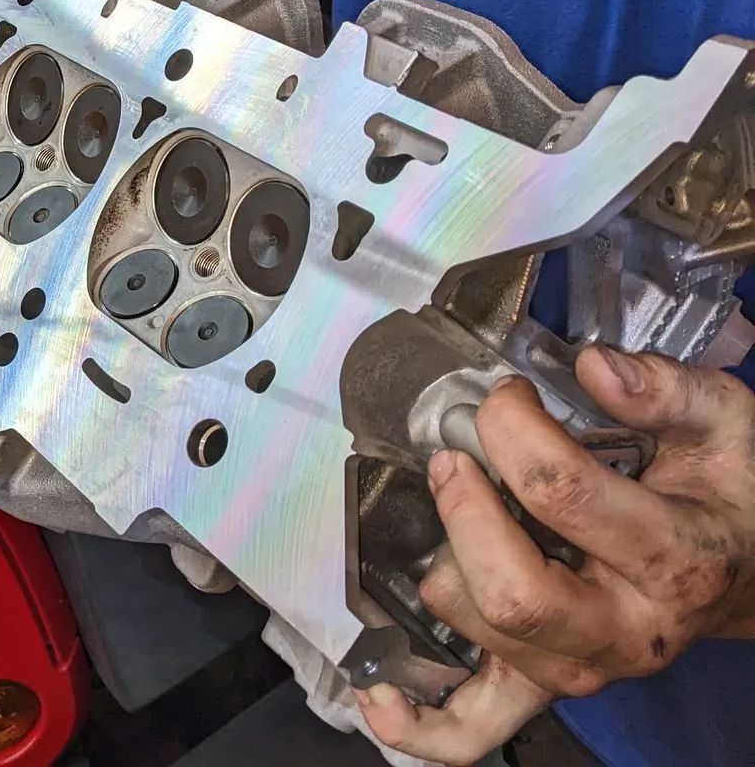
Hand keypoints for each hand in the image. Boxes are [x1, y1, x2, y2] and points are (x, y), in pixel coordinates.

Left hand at [357, 346, 754, 765]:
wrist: (753, 565)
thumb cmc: (730, 494)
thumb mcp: (725, 426)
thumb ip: (666, 390)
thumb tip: (597, 366)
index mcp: (678, 559)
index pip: (562, 494)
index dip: (511, 430)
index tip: (504, 397)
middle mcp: (629, 628)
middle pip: (513, 591)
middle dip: (463, 512)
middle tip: (454, 459)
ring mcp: (584, 665)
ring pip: (482, 630)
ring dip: (446, 566)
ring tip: (457, 515)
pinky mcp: (547, 685)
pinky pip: (477, 728)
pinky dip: (421, 724)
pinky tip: (378, 693)